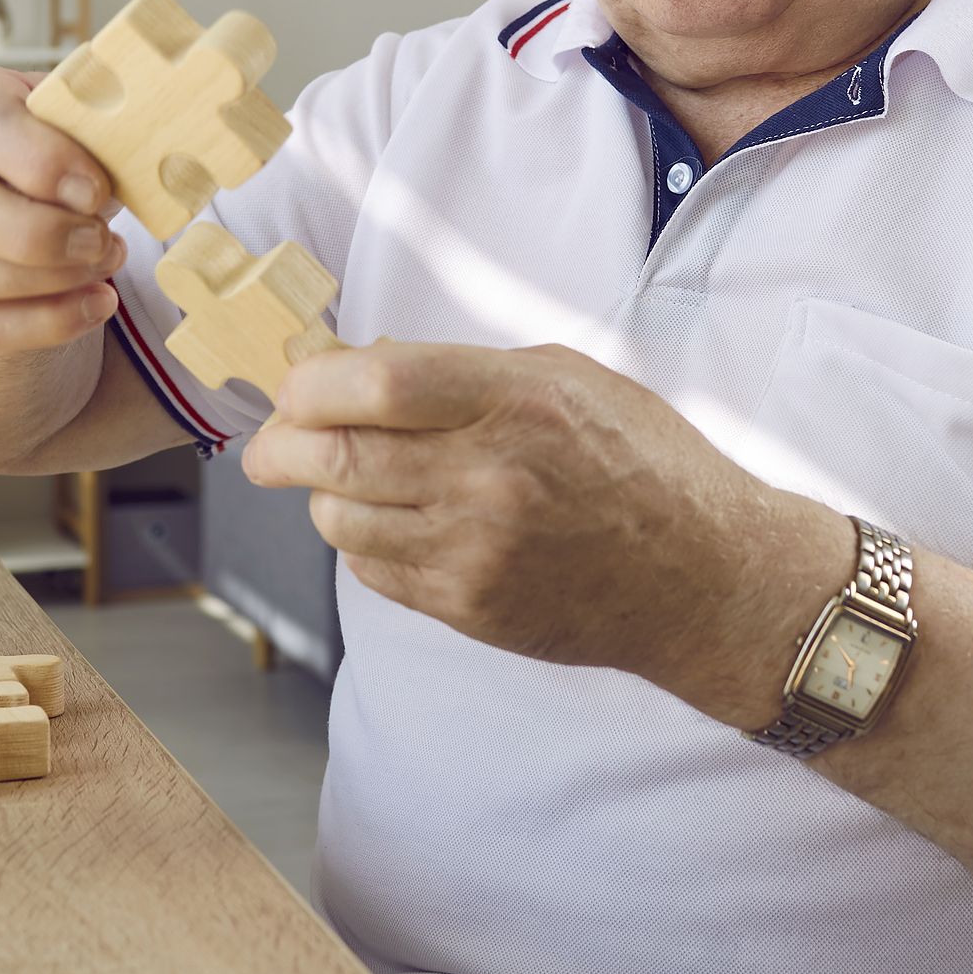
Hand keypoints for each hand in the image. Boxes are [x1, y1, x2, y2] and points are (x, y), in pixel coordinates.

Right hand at [0, 66, 127, 353]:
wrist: (25, 186)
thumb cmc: (58, 141)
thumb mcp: (74, 114)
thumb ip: (97, 123)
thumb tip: (142, 150)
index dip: (43, 161)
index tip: (97, 190)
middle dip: (39, 234)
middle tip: (102, 238)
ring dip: (50, 280)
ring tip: (108, 260)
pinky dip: (48, 322)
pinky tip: (98, 303)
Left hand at [241, 340, 846, 719]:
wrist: (705, 578)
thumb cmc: (644, 463)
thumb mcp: (570, 379)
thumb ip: (469, 371)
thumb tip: (366, 366)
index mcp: (517, 400)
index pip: (376, 382)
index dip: (312, 382)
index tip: (296, 385)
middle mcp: (490, 475)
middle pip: (337, 455)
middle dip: (280, 446)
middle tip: (268, 444)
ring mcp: (477, 550)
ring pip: (342, 520)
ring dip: (322, 497)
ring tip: (340, 483)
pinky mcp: (470, 607)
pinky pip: (374, 572)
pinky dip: (363, 544)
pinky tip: (391, 525)